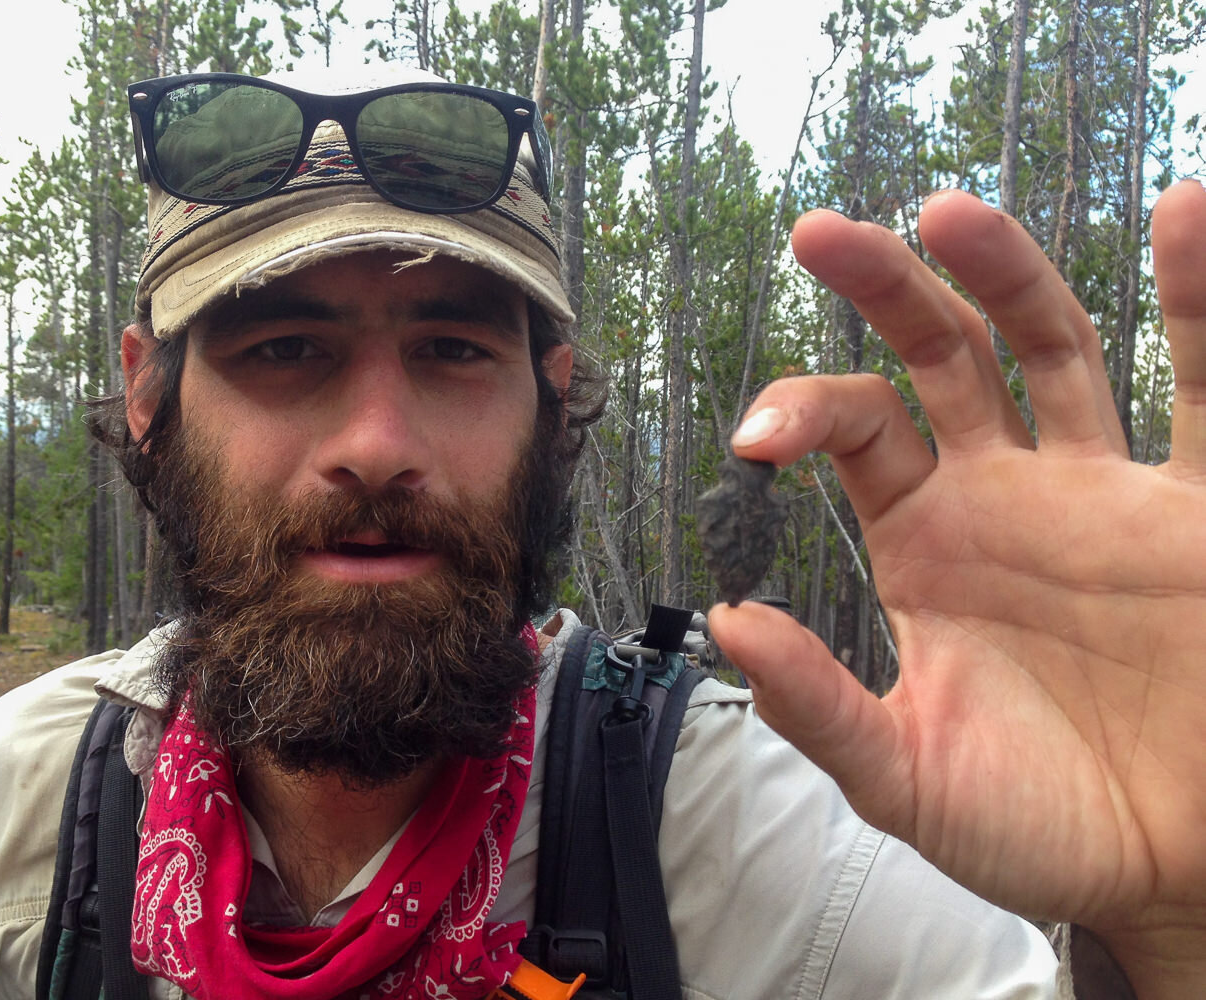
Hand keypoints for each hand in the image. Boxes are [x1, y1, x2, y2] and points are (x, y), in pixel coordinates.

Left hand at [708, 181, 1205, 998]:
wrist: (1173, 869)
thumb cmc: (1038, 828)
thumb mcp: (906, 776)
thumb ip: (818, 706)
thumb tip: (727, 622)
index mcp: (926, 544)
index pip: (857, 430)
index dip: (804, 408)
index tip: (757, 434)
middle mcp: (1006, 496)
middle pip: (940, 357)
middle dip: (886, 290)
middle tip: (821, 232)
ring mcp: (1102, 492)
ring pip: (1052, 349)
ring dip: (1005, 275)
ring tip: (948, 209)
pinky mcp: (1197, 512)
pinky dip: (1203, 305)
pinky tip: (1191, 215)